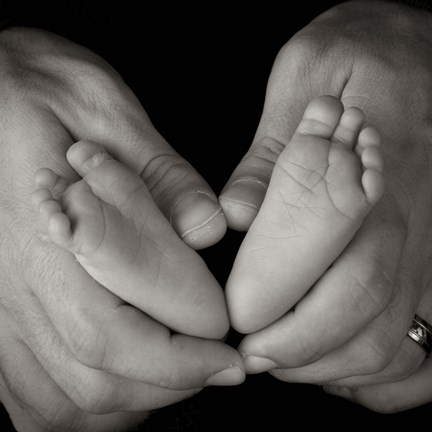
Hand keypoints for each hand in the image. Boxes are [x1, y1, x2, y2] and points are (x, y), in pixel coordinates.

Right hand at [0, 27, 242, 431]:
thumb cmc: (39, 88)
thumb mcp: (106, 108)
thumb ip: (160, 175)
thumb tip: (210, 230)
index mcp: (48, 229)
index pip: (118, 328)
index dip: (183, 357)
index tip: (230, 360)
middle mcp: (15, 279)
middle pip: (94, 374)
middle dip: (167, 382)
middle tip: (215, 367)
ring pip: (61, 396)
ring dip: (129, 399)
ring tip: (177, 375)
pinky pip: (27, 392)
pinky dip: (79, 404)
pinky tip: (117, 381)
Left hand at [220, 0, 431, 409]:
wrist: (426, 50)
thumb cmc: (365, 59)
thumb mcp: (305, 78)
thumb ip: (272, 153)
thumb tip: (233, 215)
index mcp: (369, 177)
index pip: (323, 265)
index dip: (275, 308)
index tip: (238, 326)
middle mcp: (409, 222)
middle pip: (360, 317)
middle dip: (298, 351)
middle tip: (254, 355)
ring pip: (396, 342)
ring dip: (335, 367)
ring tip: (287, 361)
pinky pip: (429, 345)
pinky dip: (389, 375)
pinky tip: (349, 369)